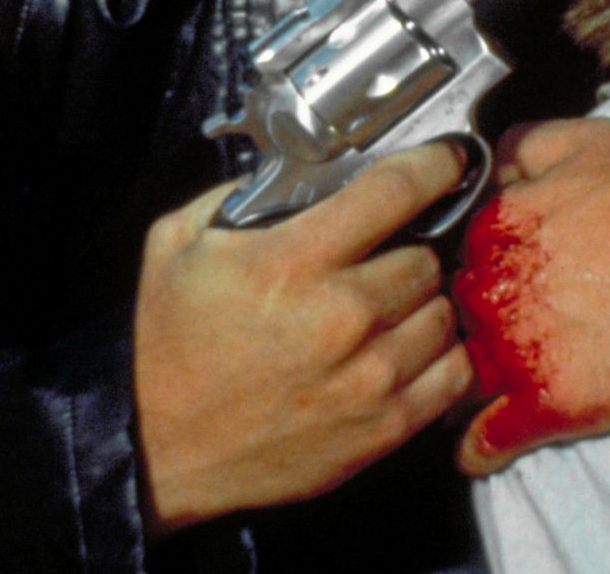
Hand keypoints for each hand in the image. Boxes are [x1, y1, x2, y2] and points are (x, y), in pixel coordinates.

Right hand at [133, 142, 472, 530]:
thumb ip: (241, 193)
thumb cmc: (169, 346)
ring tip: (386, 310)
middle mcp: (341, 316)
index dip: (434, 164)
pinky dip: (440, 357)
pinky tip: (408, 352)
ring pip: (443, 312)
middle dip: (408, 249)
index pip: (396, 190)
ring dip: (422, 305)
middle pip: (426, 256)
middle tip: (380, 260)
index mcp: (291, 261)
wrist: (156, 448)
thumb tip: (303, 171)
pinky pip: (453, 374)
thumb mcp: (177, 242)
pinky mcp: (383, 428)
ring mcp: (369, 377)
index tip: (446, 160)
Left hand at [450, 118, 609, 474]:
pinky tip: (480, 448)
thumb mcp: (584, 141)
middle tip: (511, 329)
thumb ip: (520, 147)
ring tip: (492, 390)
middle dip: (473, 326)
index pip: (452, 262)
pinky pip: (486, 441)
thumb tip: (486, 161)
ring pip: (459, 381)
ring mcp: (514, 354)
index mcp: (490, 231)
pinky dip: (478, 447)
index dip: (474, 273)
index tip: (497, 282)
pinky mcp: (549, 407)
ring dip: (469, 386)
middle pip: (453, 321)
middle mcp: (489, 293)